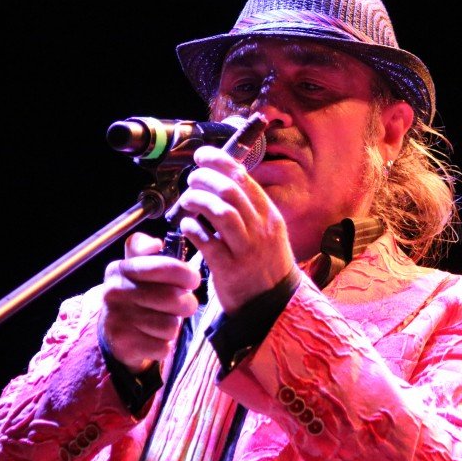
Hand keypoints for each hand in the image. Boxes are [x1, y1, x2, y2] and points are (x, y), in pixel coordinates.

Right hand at [97, 232, 201, 373]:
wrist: (112, 334)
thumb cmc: (136, 295)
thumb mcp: (135, 267)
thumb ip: (143, 248)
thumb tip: (155, 244)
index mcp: (121, 269)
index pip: (165, 267)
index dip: (187, 274)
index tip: (192, 280)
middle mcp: (115, 292)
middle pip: (173, 298)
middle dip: (187, 303)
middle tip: (184, 305)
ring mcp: (117, 319)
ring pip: (171, 325)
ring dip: (175, 326)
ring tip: (165, 322)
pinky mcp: (124, 344)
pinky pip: (163, 346)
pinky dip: (165, 345)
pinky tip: (155, 339)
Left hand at [173, 144, 295, 312]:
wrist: (274, 303)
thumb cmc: (265, 264)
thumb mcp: (268, 231)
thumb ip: (249, 208)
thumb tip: (222, 180)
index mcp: (270, 215)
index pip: (243, 177)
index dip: (219, 161)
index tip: (202, 156)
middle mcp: (261, 229)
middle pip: (229, 190)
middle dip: (204, 178)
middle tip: (191, 179)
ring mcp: (246, 249)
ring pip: (220, 211)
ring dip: (197, 200)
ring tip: (187, 201)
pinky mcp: (230, 269)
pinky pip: (207, 241)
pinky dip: (192, 228)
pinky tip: (186, 226)